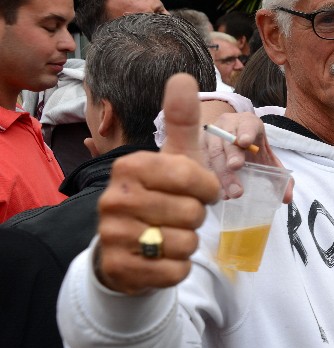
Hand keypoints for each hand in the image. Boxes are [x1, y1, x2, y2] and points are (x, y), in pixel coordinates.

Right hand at [95, 74, 220, 293]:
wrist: (127, 249)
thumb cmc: (160, 196)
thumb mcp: (174, 159)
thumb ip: (181, 121)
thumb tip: (183, 76)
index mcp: (130, 166)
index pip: (194, 178)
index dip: (207, 189)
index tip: (198, 191)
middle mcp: (114, 198)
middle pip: (192, 213)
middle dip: (196, 218)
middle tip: (178, 216)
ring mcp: (111, 235)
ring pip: (184, 243)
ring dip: (188, 243)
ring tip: (168, 236)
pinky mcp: (118, 269)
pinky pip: (174, 271)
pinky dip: (178, 267)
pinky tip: (161, 258)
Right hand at [202, 109, 289, 201]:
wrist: (230, 136)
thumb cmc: (251, 148)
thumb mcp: (266, 157)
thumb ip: (279, 175)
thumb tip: (287, 198)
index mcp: (248, 123)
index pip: (247, 125)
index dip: (246, 132)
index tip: (245, 142)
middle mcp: (227, 126)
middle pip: (228, 141)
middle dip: (232, 155)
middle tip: (236, 168)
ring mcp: (211, 135)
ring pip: (213, 152)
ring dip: (220, 172)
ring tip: (228, 192)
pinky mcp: (198, 147)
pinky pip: (201, 161)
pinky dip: (208, 176)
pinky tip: (214, 191)